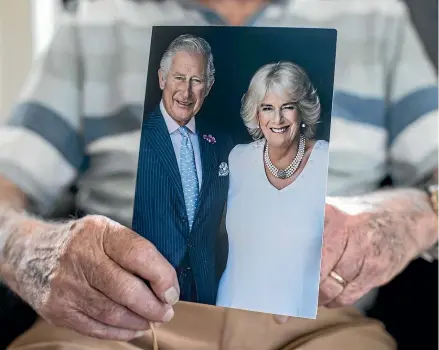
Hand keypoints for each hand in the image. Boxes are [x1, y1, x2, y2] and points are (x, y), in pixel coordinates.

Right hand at [0, 214, 179, 339]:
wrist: (29, 253)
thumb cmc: (80, 242)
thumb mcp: (105, 231)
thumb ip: (134, 251)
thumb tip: (167, 283)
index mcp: (98, 232)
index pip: (138, 254)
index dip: (162, 276)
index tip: (172, 291)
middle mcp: (79, 257)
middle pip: (126, 289)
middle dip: (154, 306)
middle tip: (167, 311)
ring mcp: (65, 286)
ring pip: (113, 313)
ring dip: (140, 321)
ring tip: (152, 318)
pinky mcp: (57, 310)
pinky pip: (96, 328)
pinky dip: (121, 331)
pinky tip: (133, 327)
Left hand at [274, 189, 436, 323]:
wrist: (401, 220)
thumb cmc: (355, 218)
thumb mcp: (330, 210)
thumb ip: (304, 224)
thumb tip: (274, 247)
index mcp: (328, 213)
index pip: (300, 242)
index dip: (285, 264)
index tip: (272, 281)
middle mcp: (346, 230)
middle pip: (313, 269)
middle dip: (297, 287)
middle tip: (284, 300)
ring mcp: (363, 251)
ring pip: (329, 286)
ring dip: (315, 297)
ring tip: (306, 297)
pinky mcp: (376, 271)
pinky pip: (347, 296)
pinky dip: (334, 301)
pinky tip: (327, 297)